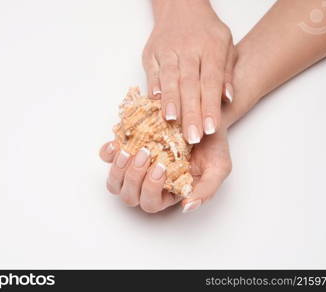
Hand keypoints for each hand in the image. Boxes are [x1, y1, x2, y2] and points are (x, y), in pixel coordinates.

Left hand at [99, 129, 231, 213]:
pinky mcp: (126, 149)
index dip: (150, 189)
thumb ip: (206, 190)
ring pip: (114, 183)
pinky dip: (108, 153)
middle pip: (129, 196)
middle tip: (146, 154)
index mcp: (168, 193)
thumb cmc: (212, 147)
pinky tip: (116, 144)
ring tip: (130, 151)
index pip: (151, 203)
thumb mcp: (219, 168)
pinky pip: (106, 158)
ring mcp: (134, 168)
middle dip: (134, 177)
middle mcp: (148, 184)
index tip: (161, 166)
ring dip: (118, 169)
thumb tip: (187, 207)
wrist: (204, 117)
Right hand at [143, 0, 235, 143]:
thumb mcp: (226, 45)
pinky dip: (153, 90)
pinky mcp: (151, 54)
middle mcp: (189, 49)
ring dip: (171, 102)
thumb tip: (228, 98)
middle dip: (191, 112)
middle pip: (190, 84)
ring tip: (172, 122)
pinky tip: (156, 106)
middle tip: (192, 136)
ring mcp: (167, 50)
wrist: (181, 6)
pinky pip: (152, 74)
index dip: (210, 106)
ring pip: (169, 79)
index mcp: (211, 47)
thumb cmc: (206, 31)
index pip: (211, 81)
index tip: (210, 128)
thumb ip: (227, 72)